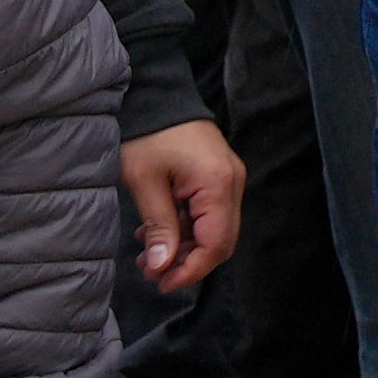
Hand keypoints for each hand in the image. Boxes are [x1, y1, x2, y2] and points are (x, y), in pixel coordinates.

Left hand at [120, 117, 244, 294]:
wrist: (157, 95)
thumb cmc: (149, 134)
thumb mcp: (145, 182)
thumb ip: (158, 226)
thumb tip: (161, 267)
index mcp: (217, 185)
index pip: (215, 244)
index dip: (190, 270)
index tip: (161, 283)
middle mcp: (231, 184)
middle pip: (220, 241)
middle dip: (186, 262)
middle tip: (151, 272)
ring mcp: (228, 179)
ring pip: (213, 231)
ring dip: (183, 247)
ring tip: (147, 254)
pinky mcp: (218, 177)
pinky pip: (208, 215)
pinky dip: (185, 229)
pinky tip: (156, 232)